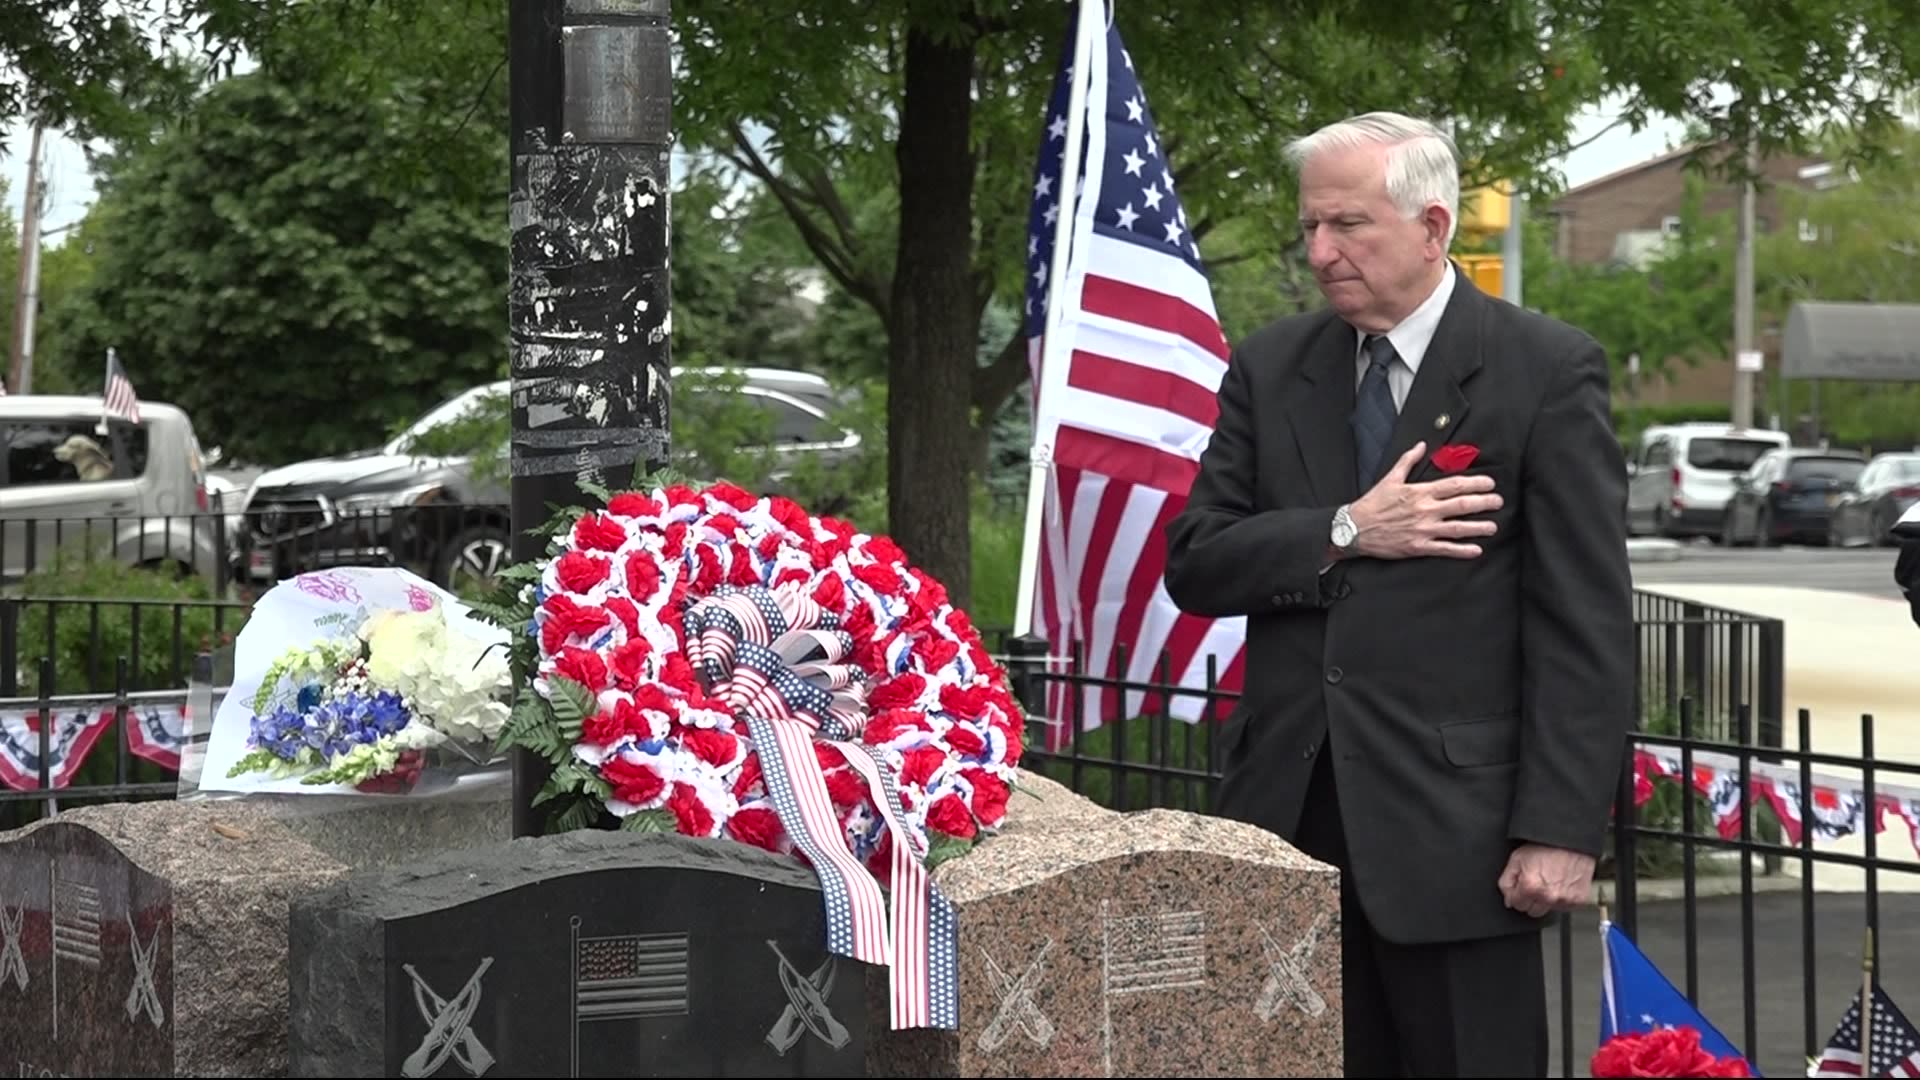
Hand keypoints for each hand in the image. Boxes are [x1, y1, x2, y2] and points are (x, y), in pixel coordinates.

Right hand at [1347, 441, 1502, 559]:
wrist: (1354, 529)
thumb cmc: (1372, 504)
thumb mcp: (1390, 478)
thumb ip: (1408, 461)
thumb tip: (1421, 445)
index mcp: (1420, 492)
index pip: (1455, 485)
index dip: (1475, 483)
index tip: (1489, 483)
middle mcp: (1425, 510)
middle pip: (1462, 505)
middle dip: (1484, 503)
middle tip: (1498, 502)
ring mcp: (1423, 530)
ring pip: (1458, 528)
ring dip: (1478, 527)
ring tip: (1493, 527)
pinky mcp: (1418, 547)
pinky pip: (1444, 549)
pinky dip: (1461, 550)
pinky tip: (1475, 550)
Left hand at [1498, 843, 1594, 917]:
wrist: (1571, 842)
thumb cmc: (1546, 846)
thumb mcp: (1517, 858)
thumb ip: (1507, 881)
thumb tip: (1507, 899)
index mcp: (1531, 887)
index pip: (1516, 905)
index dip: (1516, 894)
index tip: (1521, 886)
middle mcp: (1548, 897)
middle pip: (1532, 911)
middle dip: (1531, 899)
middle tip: (1536, 883)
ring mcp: (1565, 900)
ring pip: (1549, 910)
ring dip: (1547, 900)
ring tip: (1550, 881)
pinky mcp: (1578, 900)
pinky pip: (1565, 907)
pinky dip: (1562, 898)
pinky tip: (1561, 884)